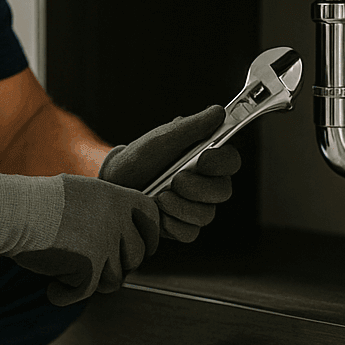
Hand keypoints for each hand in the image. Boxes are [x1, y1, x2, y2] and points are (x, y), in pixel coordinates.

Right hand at [0, 172, 159, 305]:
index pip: (153, 218)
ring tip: (68, 272)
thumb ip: (106, 208)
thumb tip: (124, 228)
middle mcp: (116, 220)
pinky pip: (86, 292)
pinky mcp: (89, 267)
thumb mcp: (81, 191)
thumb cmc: (39, 203)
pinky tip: (53, 289)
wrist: (15, 212)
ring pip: (114, 279)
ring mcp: (104, 244)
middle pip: (136, 256)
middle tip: (93, 265)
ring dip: (92, 281)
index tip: (142, 248)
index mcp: (116, 197)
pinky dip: (66, 294)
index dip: (150, 237)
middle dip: (117, 266)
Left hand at [99, 105, 241, 242]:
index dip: (221, 162)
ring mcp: (196, 207)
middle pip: (222, 192)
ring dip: (180, 206)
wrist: (114, 184)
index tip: (202, 160)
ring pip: (206, 215)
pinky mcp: (183, 227)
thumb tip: (219, 112)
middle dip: (197, 188)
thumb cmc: (139, 157)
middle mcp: (206, 183)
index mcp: (206, 158)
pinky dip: (172, 223)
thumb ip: (191, 127)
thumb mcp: (162, 138)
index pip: (230, 161)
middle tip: (175, 180)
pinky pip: (189, 232)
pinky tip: (157, 212)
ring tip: (158, 197)